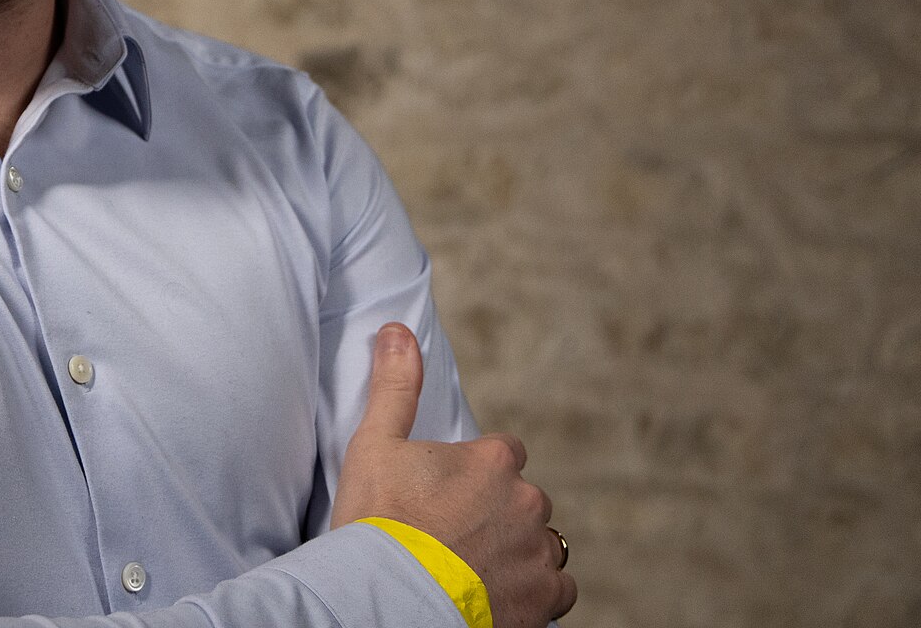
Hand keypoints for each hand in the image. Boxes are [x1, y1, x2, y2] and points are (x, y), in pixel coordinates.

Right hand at [331, 323, 576, 627]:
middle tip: (454, 535)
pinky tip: (499, 594)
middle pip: (525, 500)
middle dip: (500, 514)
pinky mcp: (544, 603)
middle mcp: (526, 503)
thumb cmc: (378, 520)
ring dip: (521, 553)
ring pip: (544, 545)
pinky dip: (535, 594)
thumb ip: (395, 386)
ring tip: (476, 568)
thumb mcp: (375, 444)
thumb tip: (397, 331)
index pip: (506, 454)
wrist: (387, 598)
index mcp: (493, 461)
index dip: (477, 473)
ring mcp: (538, 554)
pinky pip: (557, 592)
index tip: (449, 494)